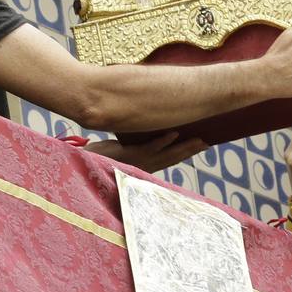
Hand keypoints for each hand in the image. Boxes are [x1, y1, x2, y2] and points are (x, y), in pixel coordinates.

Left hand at [86, 132, 207, 172]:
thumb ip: (137, 140)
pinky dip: (162, 141)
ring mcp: (137, 162)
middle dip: (191, 150)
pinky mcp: (128, 156)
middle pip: (173, 158)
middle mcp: (144, 166)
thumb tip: (149, 125)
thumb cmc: (102, 153)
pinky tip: (174, 134)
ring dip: (183, 147)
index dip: (186, 151)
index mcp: (145, 164)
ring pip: (166, 155)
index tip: (202, 143)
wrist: (83, 160)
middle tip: (209, 142)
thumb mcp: (123, 146)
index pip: (170, 158)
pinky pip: (149, 148)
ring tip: (199, 140)